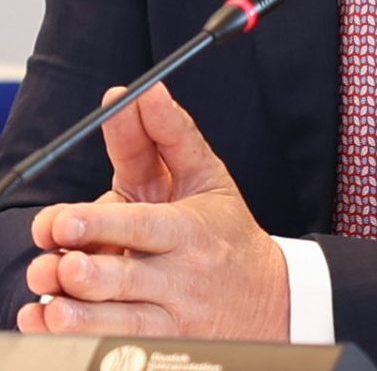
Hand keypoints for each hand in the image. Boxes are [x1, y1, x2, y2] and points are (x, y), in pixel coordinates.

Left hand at [17, 82, 289, 339]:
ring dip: (77, 311)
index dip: (102, 222)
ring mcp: (169, 317)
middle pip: (126, 274)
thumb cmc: (223, 231)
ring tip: (50, 292)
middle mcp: (179, 274)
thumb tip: (142, 91)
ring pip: (118, 320)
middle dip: (86, 267)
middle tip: (53, 253)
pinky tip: (50, 322)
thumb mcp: (206, 176)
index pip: (145, 223)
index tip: (61, 222)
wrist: (268, 302)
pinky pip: (115, 347)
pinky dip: (79, 338)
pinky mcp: (160, 348)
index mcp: (189, 227)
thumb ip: (169, 134)